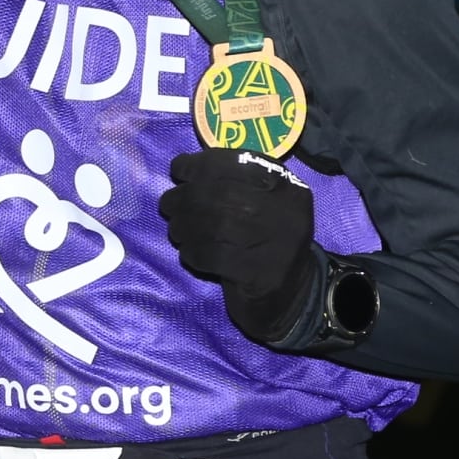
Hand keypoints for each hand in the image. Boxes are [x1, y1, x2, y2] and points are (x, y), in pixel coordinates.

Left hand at [158, 149, 321, 345]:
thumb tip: (184, 166)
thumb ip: (234, 182)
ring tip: (177, 230)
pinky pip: (212, 255)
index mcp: (287, 187)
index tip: (179, 169)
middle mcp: (286, 211)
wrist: (290, 295)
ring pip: (213, 224)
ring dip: (183, 224)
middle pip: (221, 193)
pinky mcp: (260, 274)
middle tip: (168, 204)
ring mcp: (276, 243)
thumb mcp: (263, 203)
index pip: (239, 162)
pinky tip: (189, 253)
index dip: (201, 164)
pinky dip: (192, 252)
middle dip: (184, 196)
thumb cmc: (264, 241)